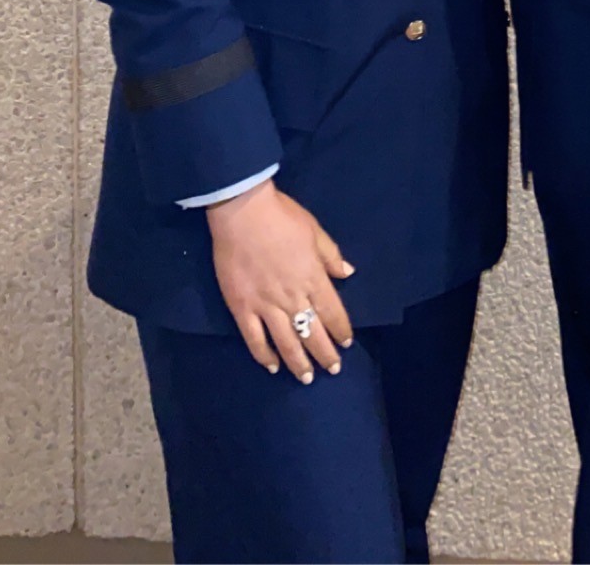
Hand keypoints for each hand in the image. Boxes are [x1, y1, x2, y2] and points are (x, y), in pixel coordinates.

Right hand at [207, 179, 353, 379]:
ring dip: (299, 363)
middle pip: (313, 333)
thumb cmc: (282, 216)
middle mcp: (293, 298)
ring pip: (287, 343)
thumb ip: (331, 256)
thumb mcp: (314, 230)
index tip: (346, 343)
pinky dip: (264, 356)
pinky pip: (255, 339)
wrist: (242, 212)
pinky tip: (273, 366)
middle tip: (333, 369)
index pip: (332, 313)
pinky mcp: (242, 308)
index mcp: (313, 278)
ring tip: (307, 378)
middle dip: (325, 354)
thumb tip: (347, 273)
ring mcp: (266, 306)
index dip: (341, 331)